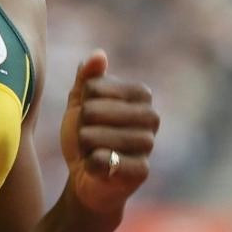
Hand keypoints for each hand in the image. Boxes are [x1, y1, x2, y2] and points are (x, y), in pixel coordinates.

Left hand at [59, 50, 158, 215]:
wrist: (87, 177)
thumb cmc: (86, 134)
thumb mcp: (80, 102)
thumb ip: (87, 78)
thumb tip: (99, 54)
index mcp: (140, 94)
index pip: (93, 87)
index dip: (82, 103)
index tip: (90, 117)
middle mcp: (151, 116)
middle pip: (92, 110)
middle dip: (81, 127)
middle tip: (89, 138)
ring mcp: (148, 144)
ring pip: (93, 136)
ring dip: (84, 147)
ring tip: (92, 151)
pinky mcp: (141, 171)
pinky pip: (101, 160)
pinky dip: (90, 164)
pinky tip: (97, 167)